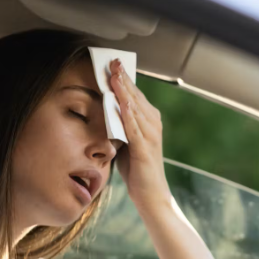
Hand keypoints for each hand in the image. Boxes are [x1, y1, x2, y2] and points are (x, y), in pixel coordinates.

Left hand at [108, 59, 171, 211]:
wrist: (151, 197)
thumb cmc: (138, 171)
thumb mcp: (125, 143)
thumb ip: (119, 127)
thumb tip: (105, 112)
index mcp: (149, 122)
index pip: (135, 95)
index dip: (124, 79)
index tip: (113, 63)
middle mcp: (153, 125)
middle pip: (136, 96)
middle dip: (124, 78)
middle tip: (113, 61)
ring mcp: (151, 136)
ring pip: (136, 108)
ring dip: (124, 91)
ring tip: (115, 75)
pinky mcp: (145, 149)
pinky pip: (134, 128)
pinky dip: (128, 114)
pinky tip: (121, 102)